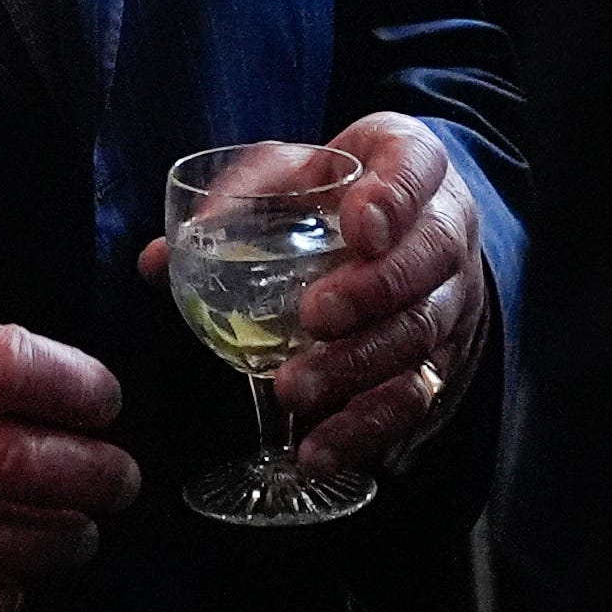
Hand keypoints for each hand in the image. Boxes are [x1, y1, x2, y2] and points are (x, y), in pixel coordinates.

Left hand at [139, 113, 488, 477]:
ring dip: (359, 367)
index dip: (392, 198)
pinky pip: (414, 397)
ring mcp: (450, 297)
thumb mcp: (299, 169)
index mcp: (413, 163)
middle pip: (427, 260)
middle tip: (314, 317)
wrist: (407, 224)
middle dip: (372, 292)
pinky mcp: (442, 358)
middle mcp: (447, 230)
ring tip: (295, 389)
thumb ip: (239, 200)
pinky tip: (320, 448)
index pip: (416, 167)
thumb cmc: (344, 190)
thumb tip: (161, 259)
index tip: (359, 224)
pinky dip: (367, 427)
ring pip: (421, 334)